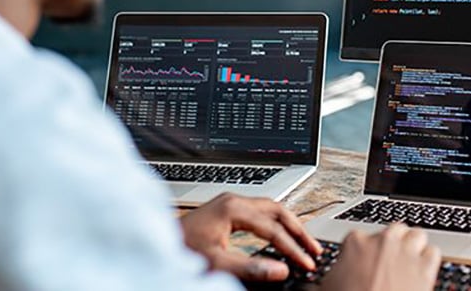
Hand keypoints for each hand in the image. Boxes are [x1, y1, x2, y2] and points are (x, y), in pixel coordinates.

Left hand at [179, 192, 322, 281]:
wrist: (156, 242)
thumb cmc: (180, 249)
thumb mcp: (217, 262)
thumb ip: (250, 267)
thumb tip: (280, 271)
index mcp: (233, 208)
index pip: (273, 228)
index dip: (292, 247)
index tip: (306, 262)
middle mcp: (233, 200)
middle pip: (278, 210)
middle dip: (298, 230)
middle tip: (314, 249)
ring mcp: (230, 202)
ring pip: (271, 208)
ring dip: (289, 225)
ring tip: (304, 242)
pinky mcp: (226, 209)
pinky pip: (260, 212)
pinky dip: (275, 223)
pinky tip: (280, 234)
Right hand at [320, 224, 440, 290]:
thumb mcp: (325, 289)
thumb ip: (325, 279)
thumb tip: (318, 283)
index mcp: (356, 243)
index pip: (361, 236)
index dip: (363, 251)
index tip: (363, 263)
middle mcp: (383, 242)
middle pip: (394, 230)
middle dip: (393, 243)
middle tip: (389, 261)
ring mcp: (406, 253)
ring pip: (417, 235)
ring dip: (414, 247)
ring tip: (409, 262)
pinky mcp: (425, 269)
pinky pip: (433, 253)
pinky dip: (429, 261)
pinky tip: (422, 272)